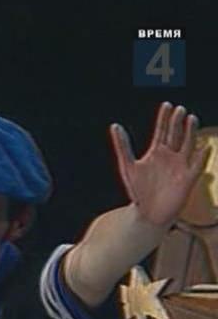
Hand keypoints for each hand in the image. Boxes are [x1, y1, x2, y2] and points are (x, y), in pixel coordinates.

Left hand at [110, 102, 209, 226]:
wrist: (147, 214)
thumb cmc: (138, 192)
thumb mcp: (127, 166)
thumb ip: (122, 146)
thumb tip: (115, 126)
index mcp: (156, 152)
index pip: (162, 131)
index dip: (164, 118)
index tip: (167, 105)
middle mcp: (170, 157)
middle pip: (176, 135)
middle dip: (178, 122)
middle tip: (180, 109)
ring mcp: (181, 166)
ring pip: (188, 145)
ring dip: (190, 133)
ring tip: (191, 119)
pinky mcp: (188, 179)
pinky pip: (197, 165)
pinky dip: (201, 156)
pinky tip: (204, 147)